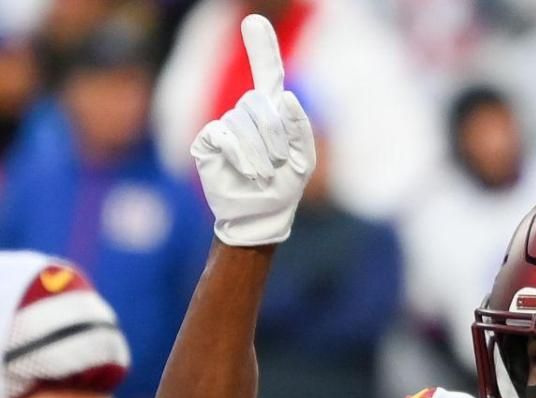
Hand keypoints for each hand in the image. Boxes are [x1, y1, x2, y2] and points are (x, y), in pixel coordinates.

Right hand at [189, 14, 314, 246]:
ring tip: (264, 174)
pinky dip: (241, 155)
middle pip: (260, 105)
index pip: (268, 74)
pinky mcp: (207, 140)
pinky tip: (247, 172)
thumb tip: (286, 96)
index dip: (261, 48)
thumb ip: (300, 128)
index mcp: (272, 114)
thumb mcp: (304, 160)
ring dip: (261, 153)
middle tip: (279, 164)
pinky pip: (224, 135)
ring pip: (244, 122)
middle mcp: (246, 113)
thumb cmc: (283, 188)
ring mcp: (225, 125)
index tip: (254, 20)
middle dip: (276, 137)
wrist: (259, 215)